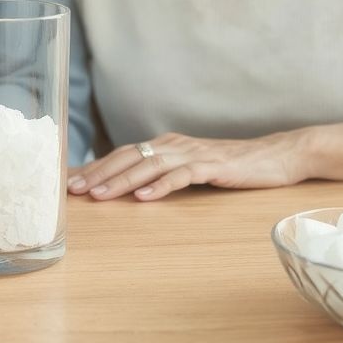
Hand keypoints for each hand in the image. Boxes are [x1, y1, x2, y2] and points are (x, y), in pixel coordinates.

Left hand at [67, 131, 310, 200]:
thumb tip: (128, 187)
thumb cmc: (229, 166)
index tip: (69, 182)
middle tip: (73, 190)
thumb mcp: (189, 168)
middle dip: (98, 173)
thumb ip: (161, 173)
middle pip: (128, 157)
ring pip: (149, 165)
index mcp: (164, 144)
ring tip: (100, 196)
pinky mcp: (212, 166)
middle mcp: (173, 144)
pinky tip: (144, 198)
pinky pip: (181, 175)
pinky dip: (160, 186)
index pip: (121, 154)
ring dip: (121, 181)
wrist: (274, 156)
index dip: (95, 167)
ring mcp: (192, 154)